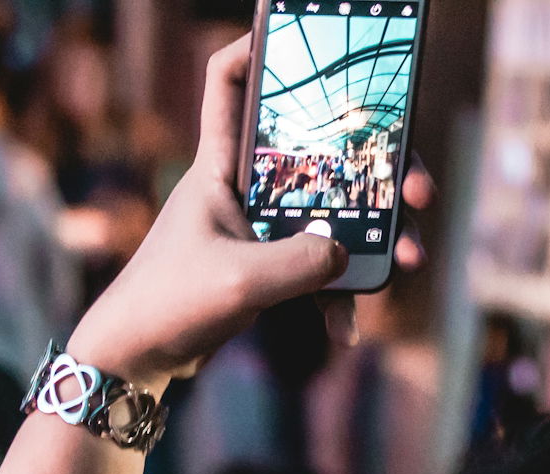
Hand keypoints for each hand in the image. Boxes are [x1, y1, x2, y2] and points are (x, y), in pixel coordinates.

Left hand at [67, 34, 432, 389]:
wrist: (134, 363)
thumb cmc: (166, 307)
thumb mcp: (239, 282)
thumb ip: (300, 264)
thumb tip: (346, 253)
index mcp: (217, 165)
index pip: (228, 81)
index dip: (257, 47)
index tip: (300, 34)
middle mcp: (238, 187)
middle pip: (316, 151)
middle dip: (374, 166)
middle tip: (415, 190)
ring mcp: (253, 228)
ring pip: (327, 213)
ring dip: (372, 236)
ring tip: (407, 258)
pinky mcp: (261, 268)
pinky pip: (313, 270)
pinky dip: (334, 298)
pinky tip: (345, 329)